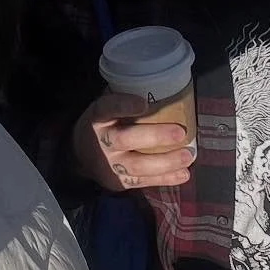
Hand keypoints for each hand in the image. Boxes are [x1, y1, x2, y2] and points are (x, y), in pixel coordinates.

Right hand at [73, 92, 195, 191]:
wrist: (81, 155)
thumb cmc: (104, 124)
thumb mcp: (107, 108)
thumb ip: (126, 100)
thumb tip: (162, 87)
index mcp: (99, 117)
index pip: (108, 108)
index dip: (125, 105)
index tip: (144, 102)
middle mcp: (102, 141)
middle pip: (126, 140)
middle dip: (154, 136)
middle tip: (180, 132)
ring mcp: (111, 165)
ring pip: (137, 165)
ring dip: (166, 162)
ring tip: (188, 156)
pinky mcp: (119, 182)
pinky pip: (143, 181)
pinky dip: (165, 178)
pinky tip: (183, 173)